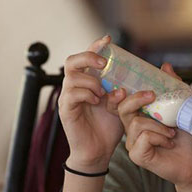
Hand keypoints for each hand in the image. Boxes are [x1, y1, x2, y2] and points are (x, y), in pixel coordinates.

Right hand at [59, 36, 126, 171]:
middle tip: (103, 63)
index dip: (95, 45)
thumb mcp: (120, 107)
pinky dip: (86, 94)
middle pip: (71, 61)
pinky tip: (97, 101)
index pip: (87, 57)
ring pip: (71, 77)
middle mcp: (75, 86)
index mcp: (88, 81)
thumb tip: (125, 86)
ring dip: (90, 80)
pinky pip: (71, 94)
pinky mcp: (65, 109)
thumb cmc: (109, 128)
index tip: (108, 40)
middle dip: (88, 57)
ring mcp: (68, 97)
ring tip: (103, 92)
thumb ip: (122, 94)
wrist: (98, 152)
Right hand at [117, 63, 191, 185]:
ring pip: (135, 123)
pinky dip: (159, 137)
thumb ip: (173, 86)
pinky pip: (143, 138)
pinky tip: (169, 142)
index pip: (122, 101)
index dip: (121, 92)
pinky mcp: (137, 155)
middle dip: (137, 98)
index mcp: (139, 116)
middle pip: (123, 107)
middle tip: (153, 96)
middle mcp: (132, 129)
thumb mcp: (182, 105)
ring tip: (172, 131)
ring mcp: (133, 143)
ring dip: (158, 125)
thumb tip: (165, 66)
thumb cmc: (188, 135)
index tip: (132, 85)